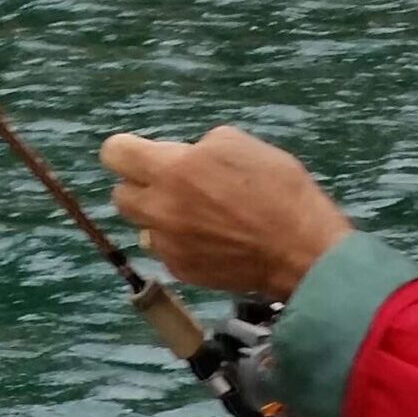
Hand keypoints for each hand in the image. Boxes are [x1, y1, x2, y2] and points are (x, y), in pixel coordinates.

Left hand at [100, 125, 352, 298]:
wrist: (302, 251)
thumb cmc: (281, 191)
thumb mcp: (243, 145)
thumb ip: (201, 148)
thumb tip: (187, 157)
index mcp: (173, 169)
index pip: (115, 153)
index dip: (129, 150)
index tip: (145, 154)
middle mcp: (161, 208)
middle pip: (120, 195)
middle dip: (143, 186)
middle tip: (177, 186)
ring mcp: (169, 244)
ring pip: (142, 227)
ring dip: (160, 218)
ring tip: (196, 217)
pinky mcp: (183, 271)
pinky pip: (166, 252)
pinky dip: (182, 244)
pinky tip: (213, 241)